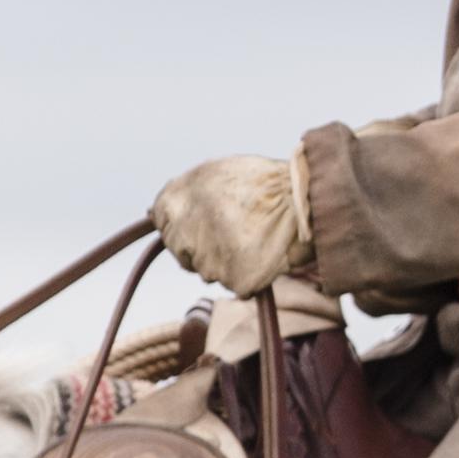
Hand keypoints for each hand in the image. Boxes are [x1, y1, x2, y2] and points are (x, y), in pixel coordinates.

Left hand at [150, 154, 308, 293]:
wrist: (307, 196)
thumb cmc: (266, 182)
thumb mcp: (217, 173)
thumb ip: (183, 194)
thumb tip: (151, 214)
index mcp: (177, 199)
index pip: (162, 219)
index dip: (186, 221)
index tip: (209, 218)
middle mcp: (185, 229)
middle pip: (183, 252)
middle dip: (204, 246)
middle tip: (237, 229)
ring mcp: (207, 258)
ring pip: (210, 271)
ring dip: (228, 261)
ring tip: (256, 235)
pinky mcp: (234, 280)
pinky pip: (237, 284)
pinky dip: (251, 275)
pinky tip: (266, 252)